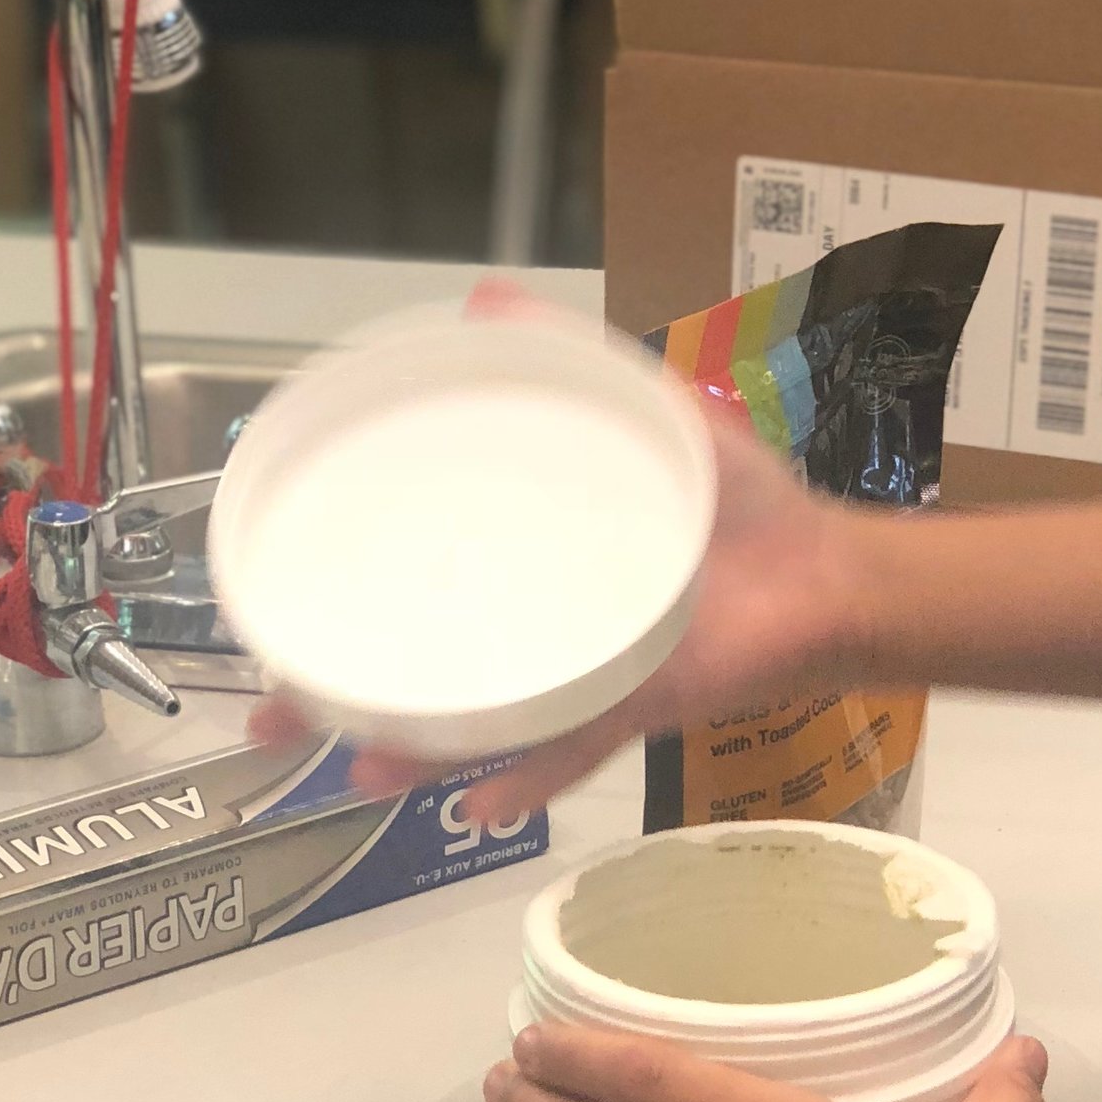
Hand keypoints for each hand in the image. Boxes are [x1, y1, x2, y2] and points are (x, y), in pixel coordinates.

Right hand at [249, 278, 880, 821]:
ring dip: (414, 756)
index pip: (415, 585)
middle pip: (420, 675)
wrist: (828, 570)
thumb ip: (571, 355)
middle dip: (343, 704)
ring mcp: (584, 676)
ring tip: (359, 770)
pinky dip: (528, 780)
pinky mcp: (636, 705)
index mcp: (528, 568)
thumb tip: (484, 297)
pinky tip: (477, 804)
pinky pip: (570, 751)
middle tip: (276, 718)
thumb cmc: (741, 501)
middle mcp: (540, 632)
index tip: (272, 618)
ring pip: (476, 729)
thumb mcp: (649, 410)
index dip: (340, 606)